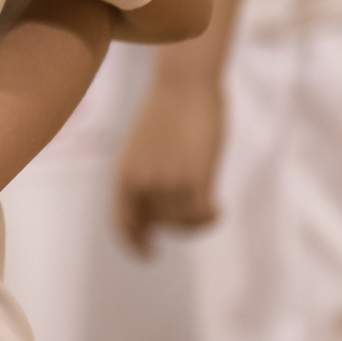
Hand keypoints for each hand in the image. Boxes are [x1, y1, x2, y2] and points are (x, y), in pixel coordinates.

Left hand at [114, 69, 224, 253]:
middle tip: (197, 208)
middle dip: (179, 224)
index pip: (124, 223)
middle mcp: (141, 183)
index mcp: (124, 175)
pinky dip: (211, 217)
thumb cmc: (167, 114)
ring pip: (184, 223)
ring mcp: (167, 181)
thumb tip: (156, 214)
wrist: (183, 86)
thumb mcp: (144, 150)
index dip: (134, 243)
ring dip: (198, 219)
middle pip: (162, 226)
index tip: (149, 254)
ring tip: (209, 201)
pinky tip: (218, 204)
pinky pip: (202, 215)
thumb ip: (146, 179)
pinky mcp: (194, 177)